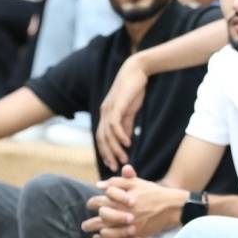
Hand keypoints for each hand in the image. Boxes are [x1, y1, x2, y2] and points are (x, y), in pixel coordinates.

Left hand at [80, 165, 186, 237]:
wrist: (172, 206)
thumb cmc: (153, 192)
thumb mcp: (136, 182)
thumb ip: (117, 182)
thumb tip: (99, 185)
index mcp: (119, 200)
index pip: (98, 202)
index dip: (92, 204)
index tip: (90, 205)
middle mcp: (122, 214)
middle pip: (99, 221)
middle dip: (90, 224)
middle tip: (85, 226)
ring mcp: (129, 226)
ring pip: (108, 235)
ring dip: (99, 237)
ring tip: (95, 237)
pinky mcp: (137, 235)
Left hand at [96, 54, 147, 170]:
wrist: (136, 71)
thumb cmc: (133, 90)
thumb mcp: (130, 111)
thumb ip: (127, 125)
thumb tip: (125, 140)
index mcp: (106, 115)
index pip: (102, 137)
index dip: (105, 151)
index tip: (111, 164)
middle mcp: (104, 113)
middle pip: (102, 139)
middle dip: (107, 154)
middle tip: (114, 167)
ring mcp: (109, 109)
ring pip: (108, 134)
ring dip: (115, 148)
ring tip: (123, 159)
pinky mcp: (117, 105)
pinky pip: (115, 124)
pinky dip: (120, 135)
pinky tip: (128, 143)